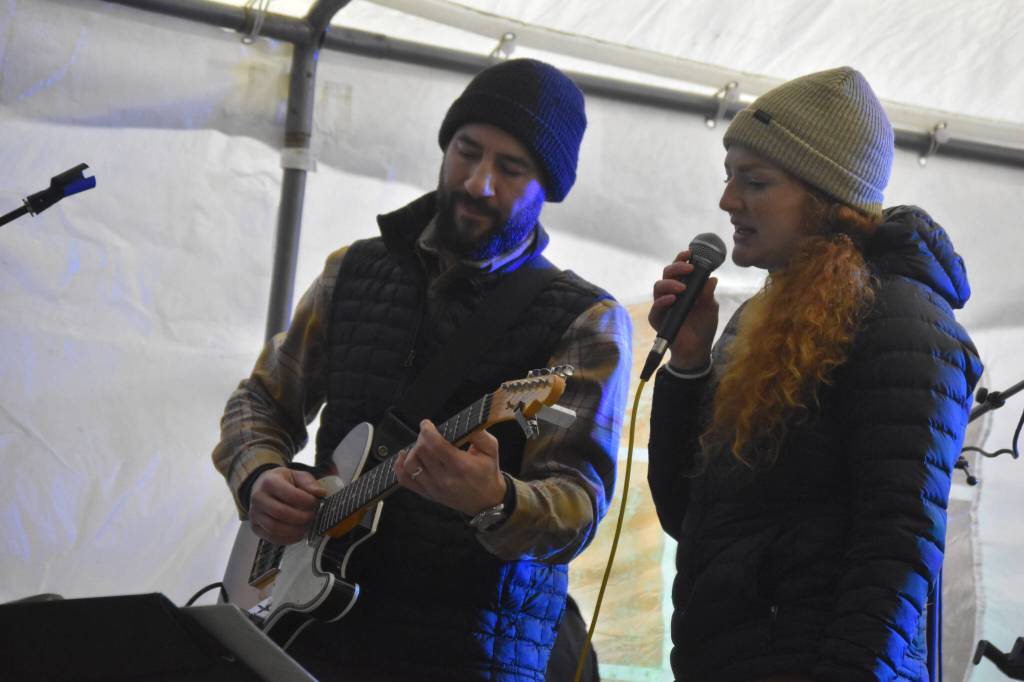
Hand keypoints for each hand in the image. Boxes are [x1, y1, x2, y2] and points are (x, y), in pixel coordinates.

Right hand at [249, 467, 325, 544]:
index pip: (290, 494)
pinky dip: (288, 539)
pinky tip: (298, 533)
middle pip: (281, 513)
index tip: (315, 502)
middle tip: (313, 516)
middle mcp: (258, 498)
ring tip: (307, 526)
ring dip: (295, 530)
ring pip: (275, 528)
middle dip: (302, 517)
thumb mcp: (297, 476)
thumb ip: (309, 483)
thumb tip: (320, 493)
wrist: (263, 486)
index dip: (306, 501)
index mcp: (270, 481)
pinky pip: (271, 537)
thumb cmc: (282, 481)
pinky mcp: (255, 527)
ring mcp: (255, 514)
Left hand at [393, 420, 506, 516]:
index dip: (427, 430)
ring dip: (411, 452)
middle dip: (421, 438)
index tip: (427, 424)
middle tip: (427, 435)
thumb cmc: (488, 474)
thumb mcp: (491, 450)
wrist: (486, 501)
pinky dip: (400, 468)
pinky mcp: (427, 494)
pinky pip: (405, 481)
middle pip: (420, 452)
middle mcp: (445, 478)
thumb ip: (479, 434)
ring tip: (420, 447)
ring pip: (410, 465)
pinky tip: (404, 458)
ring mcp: (433, 488)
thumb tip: (464, 424)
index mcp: (460, 465)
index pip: (435, 444)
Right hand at [648, 249, 719, 369]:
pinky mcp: (658, 320)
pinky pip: (655, 308)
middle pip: (666, 274)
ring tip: (682, 288)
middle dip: (676, 268)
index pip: (679, 269)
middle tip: (689, 268)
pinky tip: (672, 300)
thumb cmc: (703, 326)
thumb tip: (712, 278)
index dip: (682, 259)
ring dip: (670, 284)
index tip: (689, 253)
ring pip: (658, 287)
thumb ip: (709, 294)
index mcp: (684, 287)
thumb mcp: (710, 308)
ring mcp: (663, 306)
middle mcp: (671, 293)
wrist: (697, 349)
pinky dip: (662, 302)